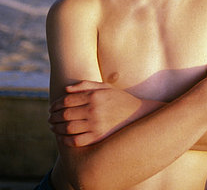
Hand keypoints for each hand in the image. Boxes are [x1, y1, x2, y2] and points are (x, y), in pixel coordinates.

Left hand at [48, 80, 162, 146]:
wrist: (137, 114)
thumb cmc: (119, 99)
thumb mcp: (105, 87)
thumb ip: (85, 85)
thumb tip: (66, 89)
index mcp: (94, 95)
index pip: (67, 100)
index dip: (56, 104)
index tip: (52, 107)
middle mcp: (94, 110)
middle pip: (65, 114)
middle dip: (53, 116)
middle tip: (49, 118)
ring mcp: (96, 125)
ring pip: (68, 128)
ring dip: (56, 128)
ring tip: (53, 127)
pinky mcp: (98, 137)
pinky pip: (76, 141)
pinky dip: (65, 140)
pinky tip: (62, 137)